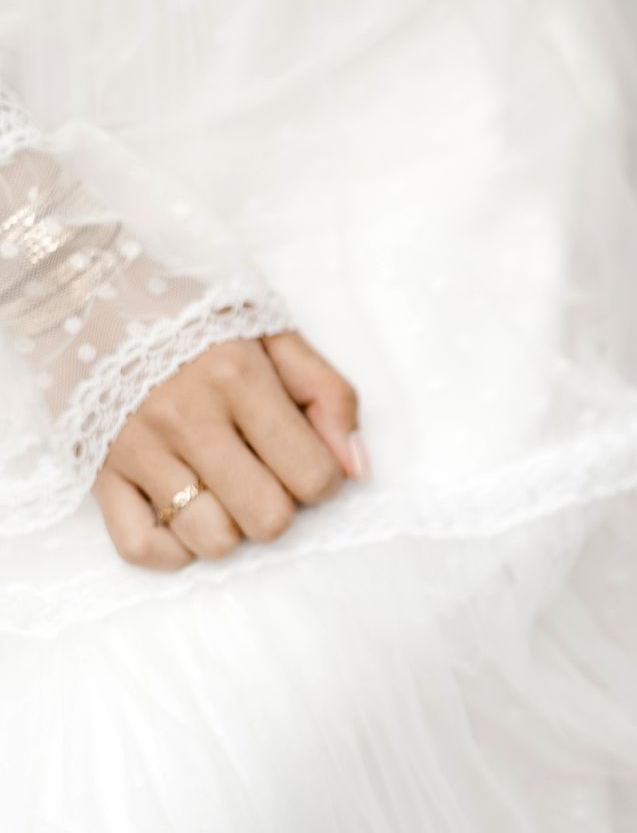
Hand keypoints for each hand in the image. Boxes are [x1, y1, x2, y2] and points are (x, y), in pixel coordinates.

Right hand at [94, 332, 363, 569]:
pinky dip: (173, 548)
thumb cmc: (191, 309)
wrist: (85, 284)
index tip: (306, 459)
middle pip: (266, 518)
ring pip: (211, 540)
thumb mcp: (273, 330)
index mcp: (237, 378)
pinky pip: (141, 548)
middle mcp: (186, 418)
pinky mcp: (96, 472)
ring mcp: (136, 449)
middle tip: (265, 473)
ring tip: (223, 490)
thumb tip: (355, 468)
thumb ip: (328, 395)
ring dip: (230, 527)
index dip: (323, 478)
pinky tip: (185, 517)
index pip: (312, 475)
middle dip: (280, 504)